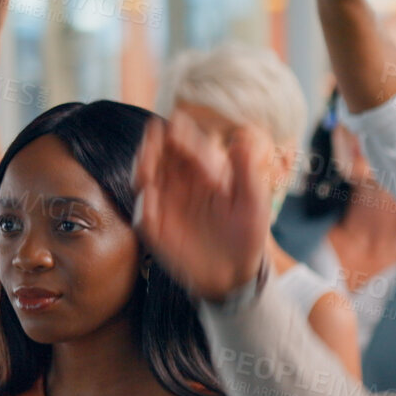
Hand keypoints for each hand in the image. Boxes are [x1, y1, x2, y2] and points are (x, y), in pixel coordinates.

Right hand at [132, 111, 271, 302]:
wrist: (236, 270)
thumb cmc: (248, 232)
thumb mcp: (253, 201)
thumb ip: (246, 170)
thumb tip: (243, 137)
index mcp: (202, 172)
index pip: (186, 146)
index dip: (180, 134)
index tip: (176, 125)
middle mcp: (179, 183)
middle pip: (159, 156)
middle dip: (154, 145)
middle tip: (154, 138)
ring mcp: (165, 204)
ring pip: (145, 179)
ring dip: (143, 168)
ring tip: (147, 166)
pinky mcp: (156, 228)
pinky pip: (143, 215)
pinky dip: (143, 206)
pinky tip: (149, 198)